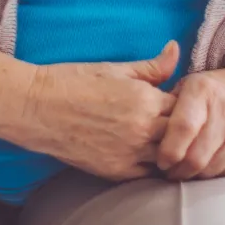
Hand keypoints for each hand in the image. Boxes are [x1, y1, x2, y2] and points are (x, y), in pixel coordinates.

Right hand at [21, 41, 179, 180]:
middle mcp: (142, 130)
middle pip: (181, 134)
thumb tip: (175, 49)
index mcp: (145, 100)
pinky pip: (147, 175)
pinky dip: (153, 167)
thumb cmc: (76, 81)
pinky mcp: (115, 173)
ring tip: (164, 139)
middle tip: (176, 121)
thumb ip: (152, 66)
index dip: (185, 103)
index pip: (185, 106)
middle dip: (182, 128)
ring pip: (167, 158)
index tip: (179, 100)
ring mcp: (130, 154)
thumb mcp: (117, 68)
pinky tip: (149, 155)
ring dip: (170, 149)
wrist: (40, 108)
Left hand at [155, 61, 224, 181]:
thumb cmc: (209, 92)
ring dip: (193, 175)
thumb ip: (165, 104)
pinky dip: (211, 174)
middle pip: (195, 156)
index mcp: (203, 90)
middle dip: (177, 170)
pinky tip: (204, 166)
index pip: (183, 128)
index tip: (160, 161)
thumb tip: (145, 130)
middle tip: (168, 171)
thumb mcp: (186, 85)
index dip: (168, 150)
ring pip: (209, 169)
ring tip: (184, 169)